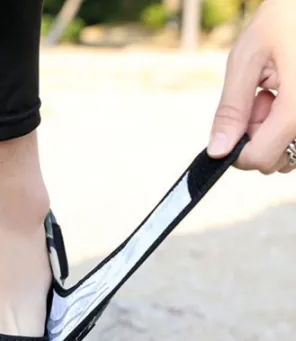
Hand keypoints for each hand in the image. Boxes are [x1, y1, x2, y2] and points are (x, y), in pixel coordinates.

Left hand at [207, 0, 295, 173]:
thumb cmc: (285, 15)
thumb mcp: (247, 58)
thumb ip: (231, 109)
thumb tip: (217, 151)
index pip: (260, 159)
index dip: (239, 148)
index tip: (242, 114)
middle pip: (276, 160)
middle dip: (259, 136)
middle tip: (262, 94)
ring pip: (291, 151)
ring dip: (275, 129)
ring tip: (278, 88)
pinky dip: (290, 120)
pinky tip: (290, 88)